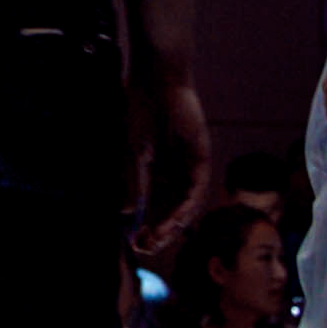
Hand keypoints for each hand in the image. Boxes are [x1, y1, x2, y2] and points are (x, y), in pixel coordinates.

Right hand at [126, 62, 215, 259]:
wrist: (156, 79)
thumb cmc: (140, 109)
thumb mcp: (133, 154)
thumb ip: (132, 184)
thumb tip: (125, 214)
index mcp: (159, 171)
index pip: (156, 207)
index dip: (147, 226)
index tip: (134, 241)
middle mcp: (177, 172)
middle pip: (174, 211)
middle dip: (161, 231)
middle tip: (146, 247)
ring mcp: (191, 165)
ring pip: (187, 204)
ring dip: (174, 224)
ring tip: (157, 239)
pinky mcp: (202, 156)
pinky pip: (197, 188)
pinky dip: (187, 206)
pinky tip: (175, 220)